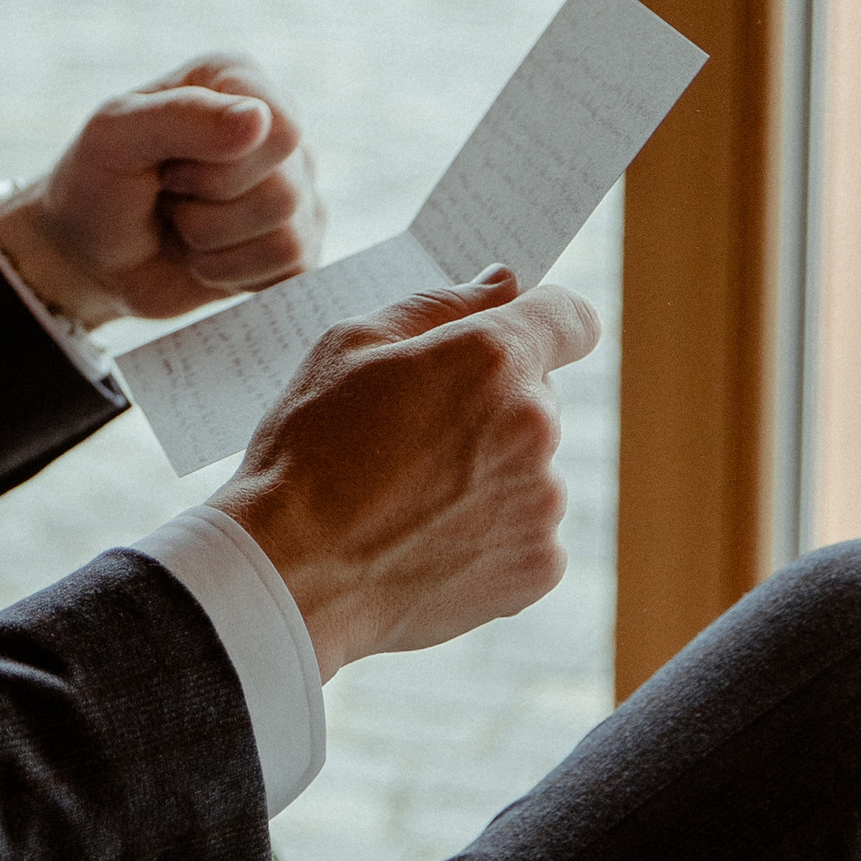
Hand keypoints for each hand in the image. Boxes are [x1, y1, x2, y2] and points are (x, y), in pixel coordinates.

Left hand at [0, 53, 320, 328]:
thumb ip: (182, 117)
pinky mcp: (295, 244)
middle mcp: (277, 125)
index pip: (280, 129)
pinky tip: (202, 253)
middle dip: (207, 209)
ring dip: (211, 244)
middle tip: (170, 193)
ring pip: (285, 237)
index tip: (166, 164)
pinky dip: (229, 274)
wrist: (88, 252)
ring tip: (181, 223)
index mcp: (237, 78)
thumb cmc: (98, 181)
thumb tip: (259, 120)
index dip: (218, 166)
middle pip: (284, 190)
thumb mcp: (113, 136)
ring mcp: (295, 187)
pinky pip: (291, 270)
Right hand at [216, 268, 600, 676]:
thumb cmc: (307, 452)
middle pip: (538, 398)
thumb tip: (504, 284)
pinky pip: (527, 531)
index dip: (543, 321)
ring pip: (530, 467)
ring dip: (489, 473)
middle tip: (412, 437)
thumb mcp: (348, 346)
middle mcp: (534, 427)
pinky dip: (489, 533)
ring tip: (410, 498)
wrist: (291, 576)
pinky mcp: (539, 566)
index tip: (516, 339)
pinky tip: (426, 540)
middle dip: (490, 406)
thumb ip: (439, 307)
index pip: (570, 318)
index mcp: (493, 359)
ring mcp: (542, 503)